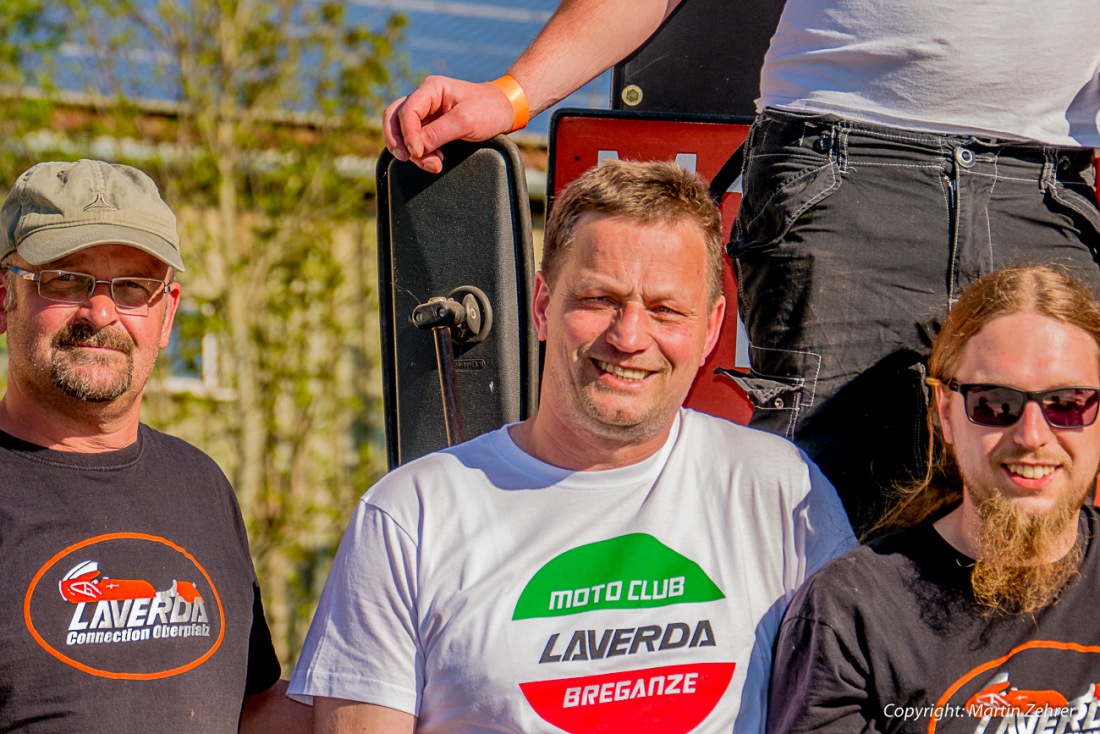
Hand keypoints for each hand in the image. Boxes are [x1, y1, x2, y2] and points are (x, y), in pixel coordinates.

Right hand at [383, 76, 515, 173]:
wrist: (504, 111)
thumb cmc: (489, 109)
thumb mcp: (466, 121)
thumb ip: (439, 133)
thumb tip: (417, 148)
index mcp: (431, 89)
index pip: (407, 111)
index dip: (408, 134)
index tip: (417, 152)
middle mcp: (424, 98)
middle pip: (395, 119)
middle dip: (399, 141)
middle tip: (410, 159)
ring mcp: (425, 113)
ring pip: (401, 130)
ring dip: (409, 150)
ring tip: (430, 164)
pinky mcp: (430, 126)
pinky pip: (414, 139)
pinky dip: (419, 152)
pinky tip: (433, 160)